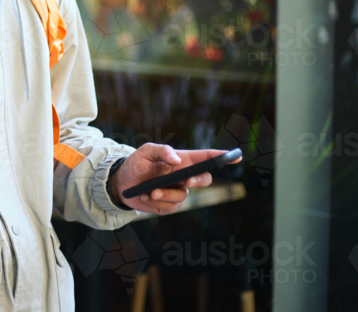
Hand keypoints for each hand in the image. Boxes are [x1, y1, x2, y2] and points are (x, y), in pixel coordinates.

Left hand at [109, 144, 241, 214]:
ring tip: (149, 191)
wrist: (121, 183)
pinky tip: (146, 196)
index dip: (222, 157)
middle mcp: (184, 176)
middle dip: (198, 181)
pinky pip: (171, 206)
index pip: (206, 158)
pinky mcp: (170, 205)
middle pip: (204, 179)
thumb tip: (178, 159)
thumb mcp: (145, 152)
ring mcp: (178, 191)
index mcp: (182, 160)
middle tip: (187, 180)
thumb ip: (161, 150)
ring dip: (166, 194)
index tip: (236, 156)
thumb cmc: (136, 164)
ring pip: (183, 196)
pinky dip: (157, 202)